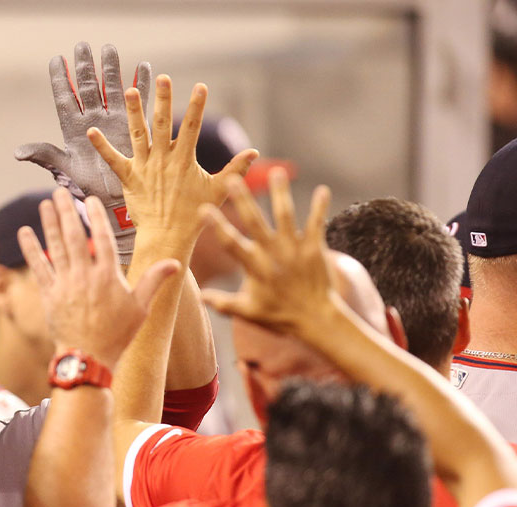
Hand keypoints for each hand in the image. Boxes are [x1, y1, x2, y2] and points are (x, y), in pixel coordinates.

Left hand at [16, 43, 149, 262]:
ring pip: (111, 89)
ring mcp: (112, 121)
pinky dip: (141, 85)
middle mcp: (92, 120)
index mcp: (73, 128)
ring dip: (110, 69)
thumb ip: (43, 155)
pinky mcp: (131, 126)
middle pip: (87, 87)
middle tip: (83, 46)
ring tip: (109, 49)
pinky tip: (144, 67)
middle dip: (85, 66)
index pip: (65, 97)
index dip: (60, 78)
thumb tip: (17, 152)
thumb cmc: (86, 188)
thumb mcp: (63, 170)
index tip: (56, 59)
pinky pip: (138, 101)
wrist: (112, 200)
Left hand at [18, 188, 179, 367]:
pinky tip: (24, 232)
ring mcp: (65, 284)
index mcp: (108, 276)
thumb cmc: (117, 335)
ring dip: (49, 223)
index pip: (102, 238)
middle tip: (60, 192)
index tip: (90, 199)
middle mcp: (85, 276)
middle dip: (67, 212)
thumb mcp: (141, 308)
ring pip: (56, 247)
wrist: (89, 358)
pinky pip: (38, 267)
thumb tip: (175, 262)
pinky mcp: (49, 295)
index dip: (96, 216)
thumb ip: (154, 281)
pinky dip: (31, 249)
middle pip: (74, 236)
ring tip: (46, 204)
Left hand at [87, 76, 257, 250]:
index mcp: (184, 160)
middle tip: (163, 78)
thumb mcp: (218, 190)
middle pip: (164, 125)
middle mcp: (163, 160)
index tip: (201, 86)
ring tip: (131, 90)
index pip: (193, 128)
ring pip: (139, 135)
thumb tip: (255, 152)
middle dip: (163, 100)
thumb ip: (236, 170)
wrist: (167, 236)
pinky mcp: (129, 178)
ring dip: (135, 113)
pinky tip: (91, 131)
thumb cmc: (194, 214)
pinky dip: (102, 146)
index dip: (198, 107)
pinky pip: (113, 160)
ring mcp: (145, 168)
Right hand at [201, 168, 336, 335]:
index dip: (217, 226)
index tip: (204, 208)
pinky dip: (320, 208)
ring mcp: (295, 250)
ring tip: (277, 173)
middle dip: (243, 200)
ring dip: (281, 194)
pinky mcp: (315, 249)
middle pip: (255, 222)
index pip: (231, 243)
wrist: (317, 319)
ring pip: (286, 216)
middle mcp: (273, 254)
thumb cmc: (279, 316)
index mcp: (254, 267)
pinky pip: (317, 224)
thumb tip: (199, 296)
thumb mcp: (248, 312)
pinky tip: (322, 190)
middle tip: (233, 179)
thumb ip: (223, 303)